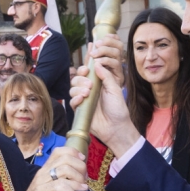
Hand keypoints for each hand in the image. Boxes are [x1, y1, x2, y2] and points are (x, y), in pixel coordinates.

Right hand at [15, 147, 86, 190]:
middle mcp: (43, 172)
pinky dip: (75, 185)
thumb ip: (62, 180)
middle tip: (85, 177)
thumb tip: (81, 175)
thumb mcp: (51, 188)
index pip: (59, 151)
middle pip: (65, 158)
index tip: (83, 159)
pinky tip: (81, 190)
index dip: (74, 152)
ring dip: (78, 176)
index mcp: (45, 169)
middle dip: (80, 165)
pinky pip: (61, 184)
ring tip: (83, 185)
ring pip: (64, 169)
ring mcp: (41, 181)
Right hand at [71, 38, 138, 155]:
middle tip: (90, 82)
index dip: (87, 63)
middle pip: (77, 77)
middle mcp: (89, 89)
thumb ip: (106, 76)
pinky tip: (82, 99)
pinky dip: (75, 98)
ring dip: (78, 87)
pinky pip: (71, 100)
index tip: (88, 62)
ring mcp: (83, 99)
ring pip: (72, 87)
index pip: (89, 70)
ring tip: (88, 92)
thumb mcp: (115, 89)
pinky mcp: (79, 109)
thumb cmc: (117, 109)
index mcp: (98, 82)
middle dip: (81, 77)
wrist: (116, 127)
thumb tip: (97, 63)